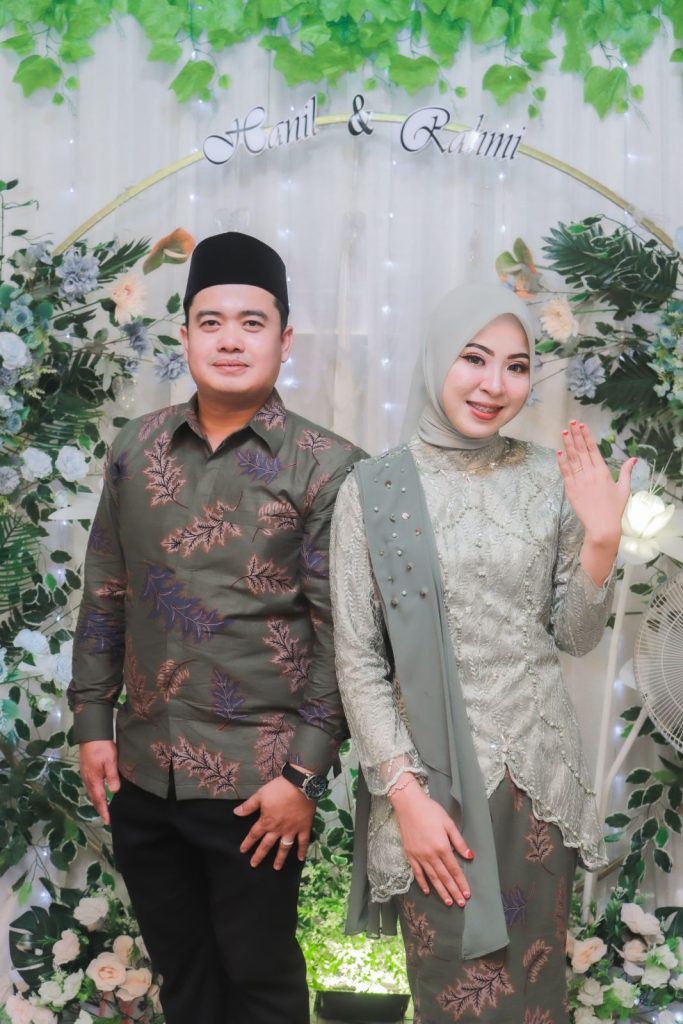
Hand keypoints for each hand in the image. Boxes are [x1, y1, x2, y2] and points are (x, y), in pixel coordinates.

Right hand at [79, 740, 119, 824]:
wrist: (90, 734)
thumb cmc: (102, 747)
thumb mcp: (110, 761)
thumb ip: (112, 776)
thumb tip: (114, 792)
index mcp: (94, 779)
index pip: (99, 799)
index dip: (104, 811)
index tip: (108, 821)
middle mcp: (87, 779)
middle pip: (94, 798)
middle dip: (100, 808)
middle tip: (107, 818)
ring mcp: (85, 775)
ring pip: (91, 792)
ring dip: (97, 801)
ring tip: (104, 808)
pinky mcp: (86, 770)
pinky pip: (91, 786)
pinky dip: (95, 793)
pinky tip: (100, 792)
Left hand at [234, 776, 314, 868]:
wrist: (300, 785)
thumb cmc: (279, 789)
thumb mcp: (260, 795)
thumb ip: (249, 806)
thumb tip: (236, 813)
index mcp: (266, 822)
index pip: (254, 834)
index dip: (248, 843)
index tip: (243, 851)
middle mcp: (278, 829)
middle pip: (267, 845)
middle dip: (260, 855)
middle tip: (254, 865)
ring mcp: (291, 830)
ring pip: (284, 847)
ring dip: (280, 858)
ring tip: (276, 867)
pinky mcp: (304, 827)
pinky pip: (303, 842)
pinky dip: (302, 850)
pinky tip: (300, 859)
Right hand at [389, 779, 472, 906]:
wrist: (409, 805)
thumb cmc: (431, 811)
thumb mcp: (449, 823)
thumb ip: (459, 842)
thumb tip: (470, 856)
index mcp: (442, 847)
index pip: (454, 869)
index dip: (461, 883)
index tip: (467, 894)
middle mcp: (431, 855)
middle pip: (444, 877)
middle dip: (453, 891)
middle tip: (461, 904)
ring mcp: (419, 856)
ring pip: (432, 878)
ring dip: (441, 891)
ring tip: (448, 903)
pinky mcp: (410, 854)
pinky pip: (417, 872)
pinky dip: (422, 883)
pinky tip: (427, 891)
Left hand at [558, 421, 635, 576]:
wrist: (602, 526)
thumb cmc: (614, 508)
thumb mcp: (624, 489)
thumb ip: (626, 472)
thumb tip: (634, 458)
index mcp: (603, 472)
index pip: (593, 449)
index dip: (587, 436)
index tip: (582, 426)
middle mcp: (590, 474)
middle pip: (581, 450)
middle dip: (576, 435)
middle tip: (571, 423)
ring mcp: (579, 481)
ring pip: (572, 459)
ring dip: (567, 444)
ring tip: (563, 432)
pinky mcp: (571, 490)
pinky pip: (565, 473)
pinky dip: (561, 462)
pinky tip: (559, 452)